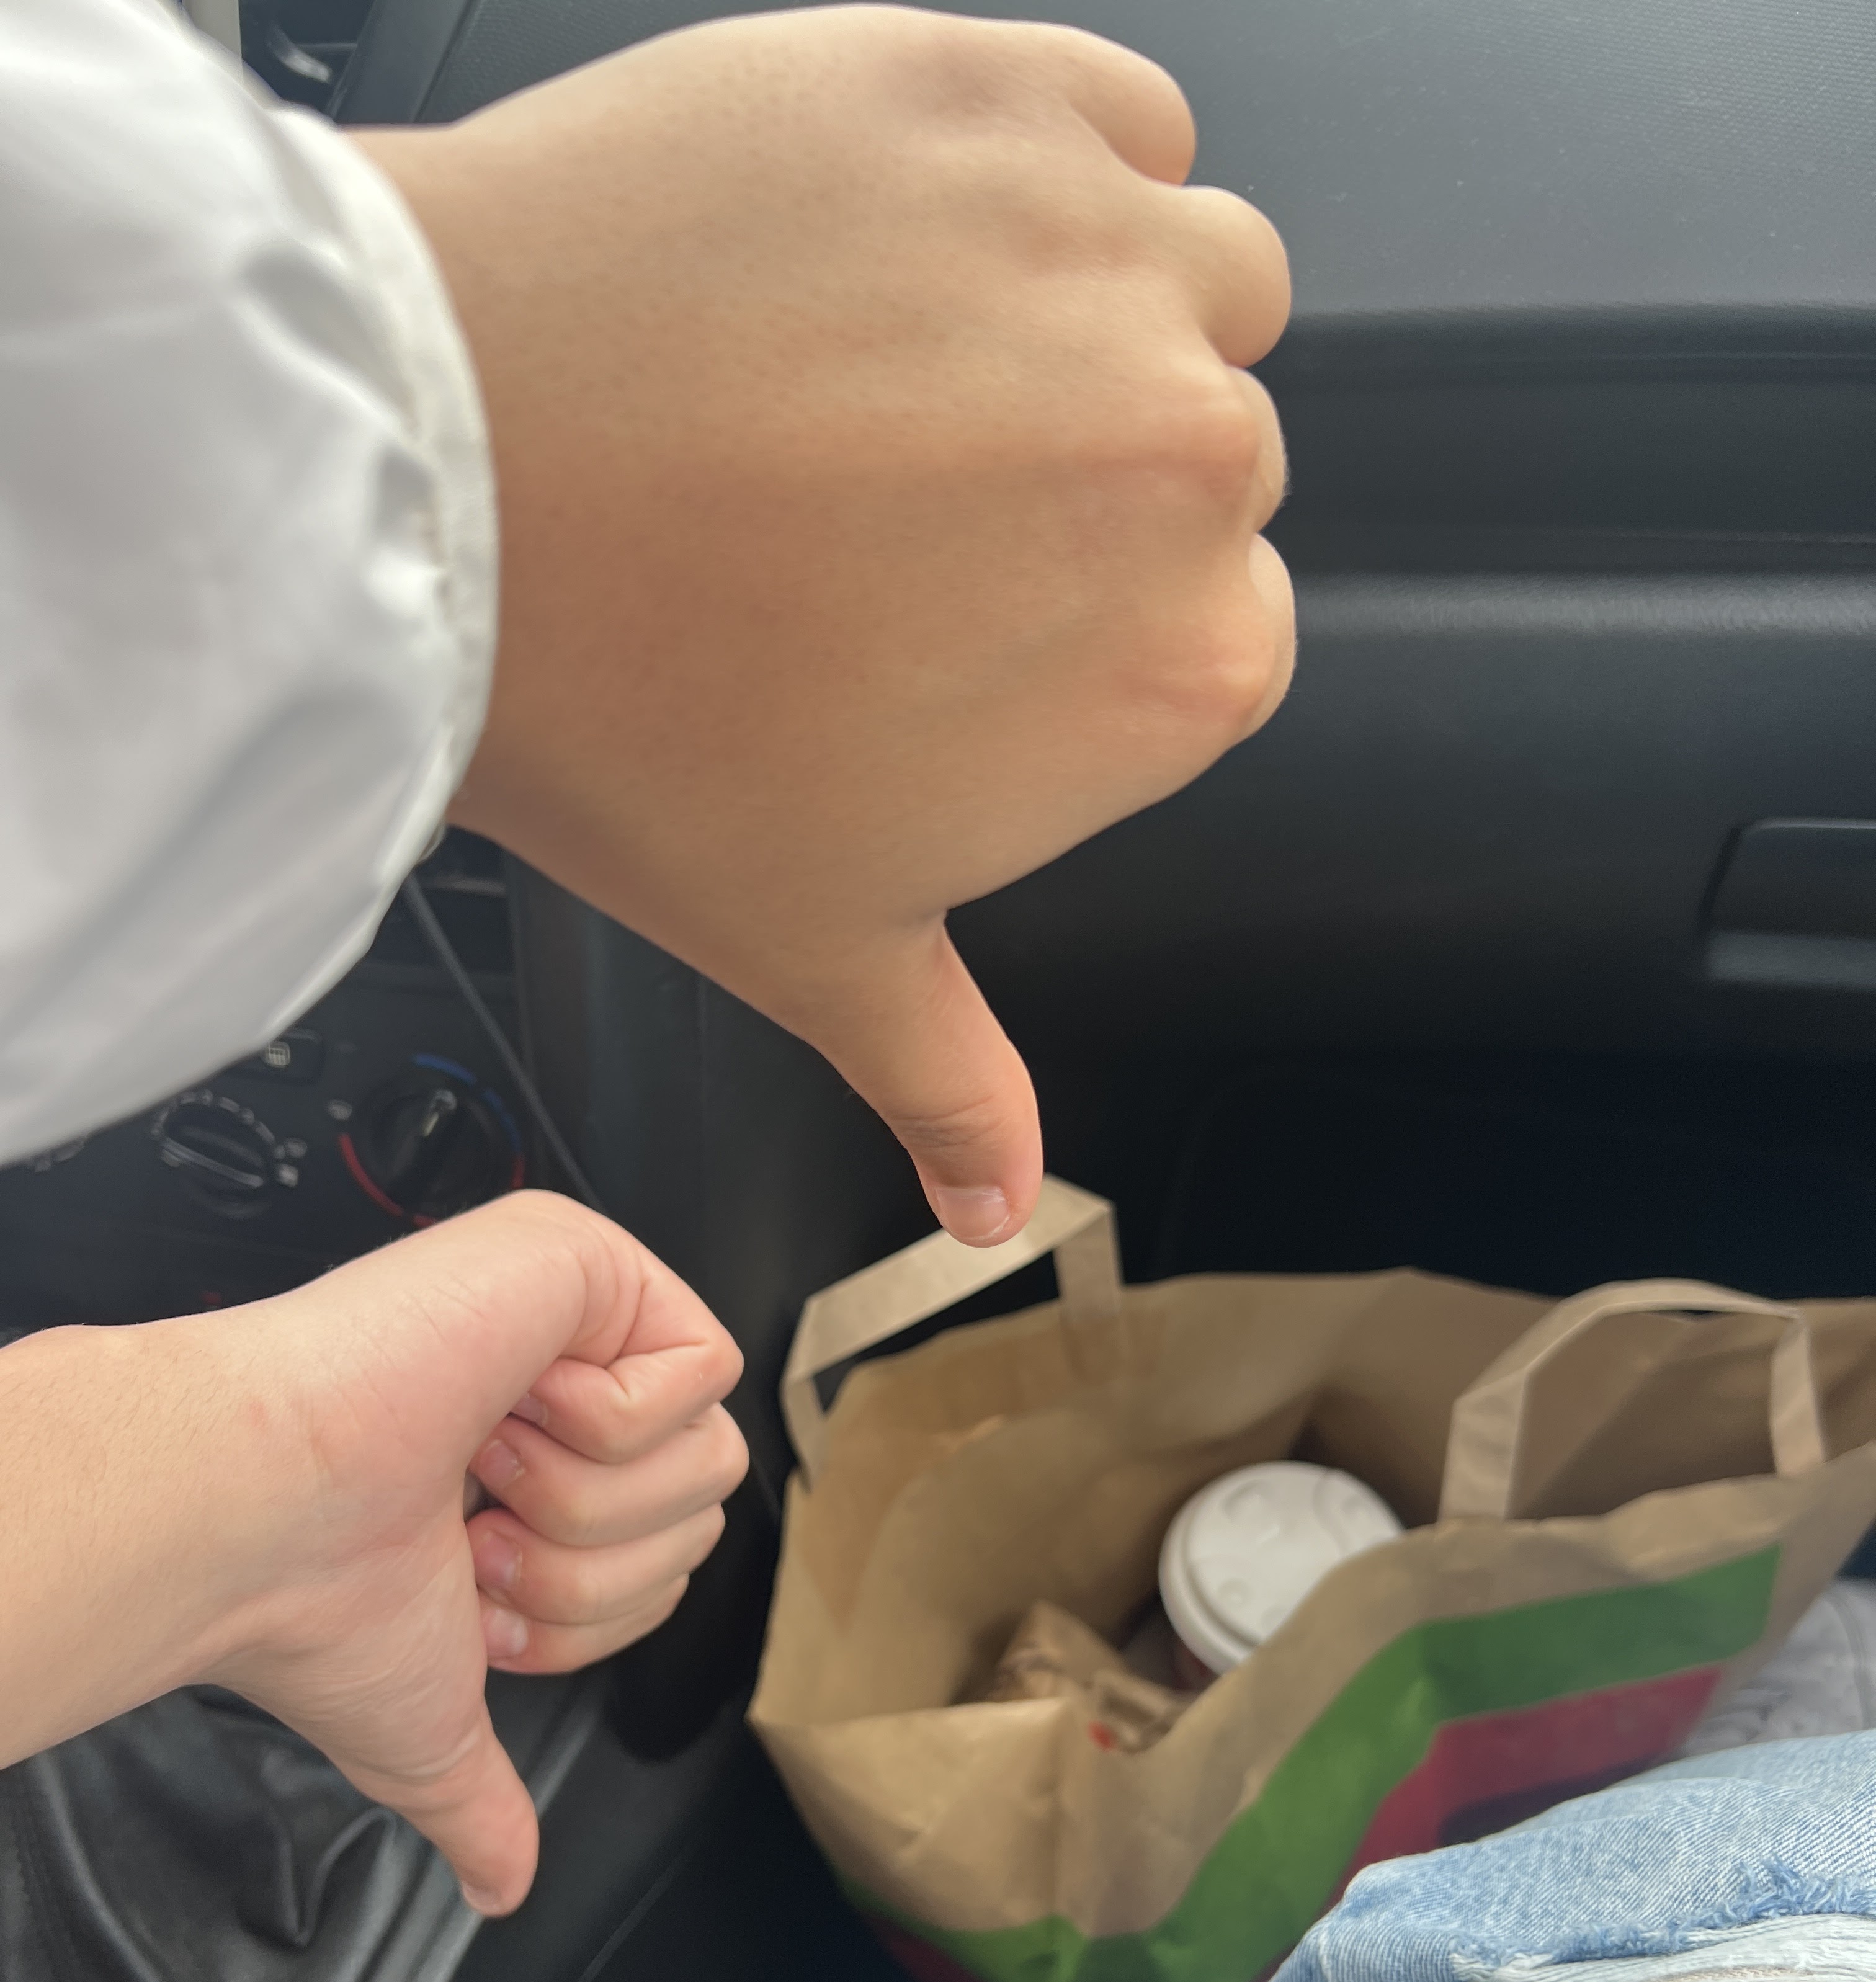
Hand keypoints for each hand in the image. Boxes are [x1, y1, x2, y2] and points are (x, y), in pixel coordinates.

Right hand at [0, 1194, 744, 1911]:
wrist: (261, 1515)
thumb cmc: (320, 1599)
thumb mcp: (427, 1723)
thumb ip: (480, 1802)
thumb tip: (501, 1887)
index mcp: (530, 1470)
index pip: (671, 1558)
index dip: (588, 1612)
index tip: (473, 1591)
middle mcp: (561, 1387)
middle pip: (707, 1510)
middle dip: (586, 1565)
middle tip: (473, 1532)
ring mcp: (578, 1317)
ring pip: (709, 1450)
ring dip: (582, 1499)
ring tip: (476, 1468)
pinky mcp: (591, 1260)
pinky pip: (697, 1375)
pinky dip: (597, 1422)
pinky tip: (495, 1403)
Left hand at [355, 6, 1293, 1245]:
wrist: (436, 496)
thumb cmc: (629, 726)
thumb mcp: (814, 949)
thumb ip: (949, 1078)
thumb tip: (998, 1203)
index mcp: (1184, 668)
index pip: (1217, 627)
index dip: (1078, 622)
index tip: (958, 611)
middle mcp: (1193, 454)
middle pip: (1202, 447)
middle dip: (1076, 470)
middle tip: (890, 494)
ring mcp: (1107, 256)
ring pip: (1186, 273)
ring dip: (1082, 310)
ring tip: (897, 363)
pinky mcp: (1002, 90)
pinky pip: (1114, 123)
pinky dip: (1036, 165)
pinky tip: (891, 245)